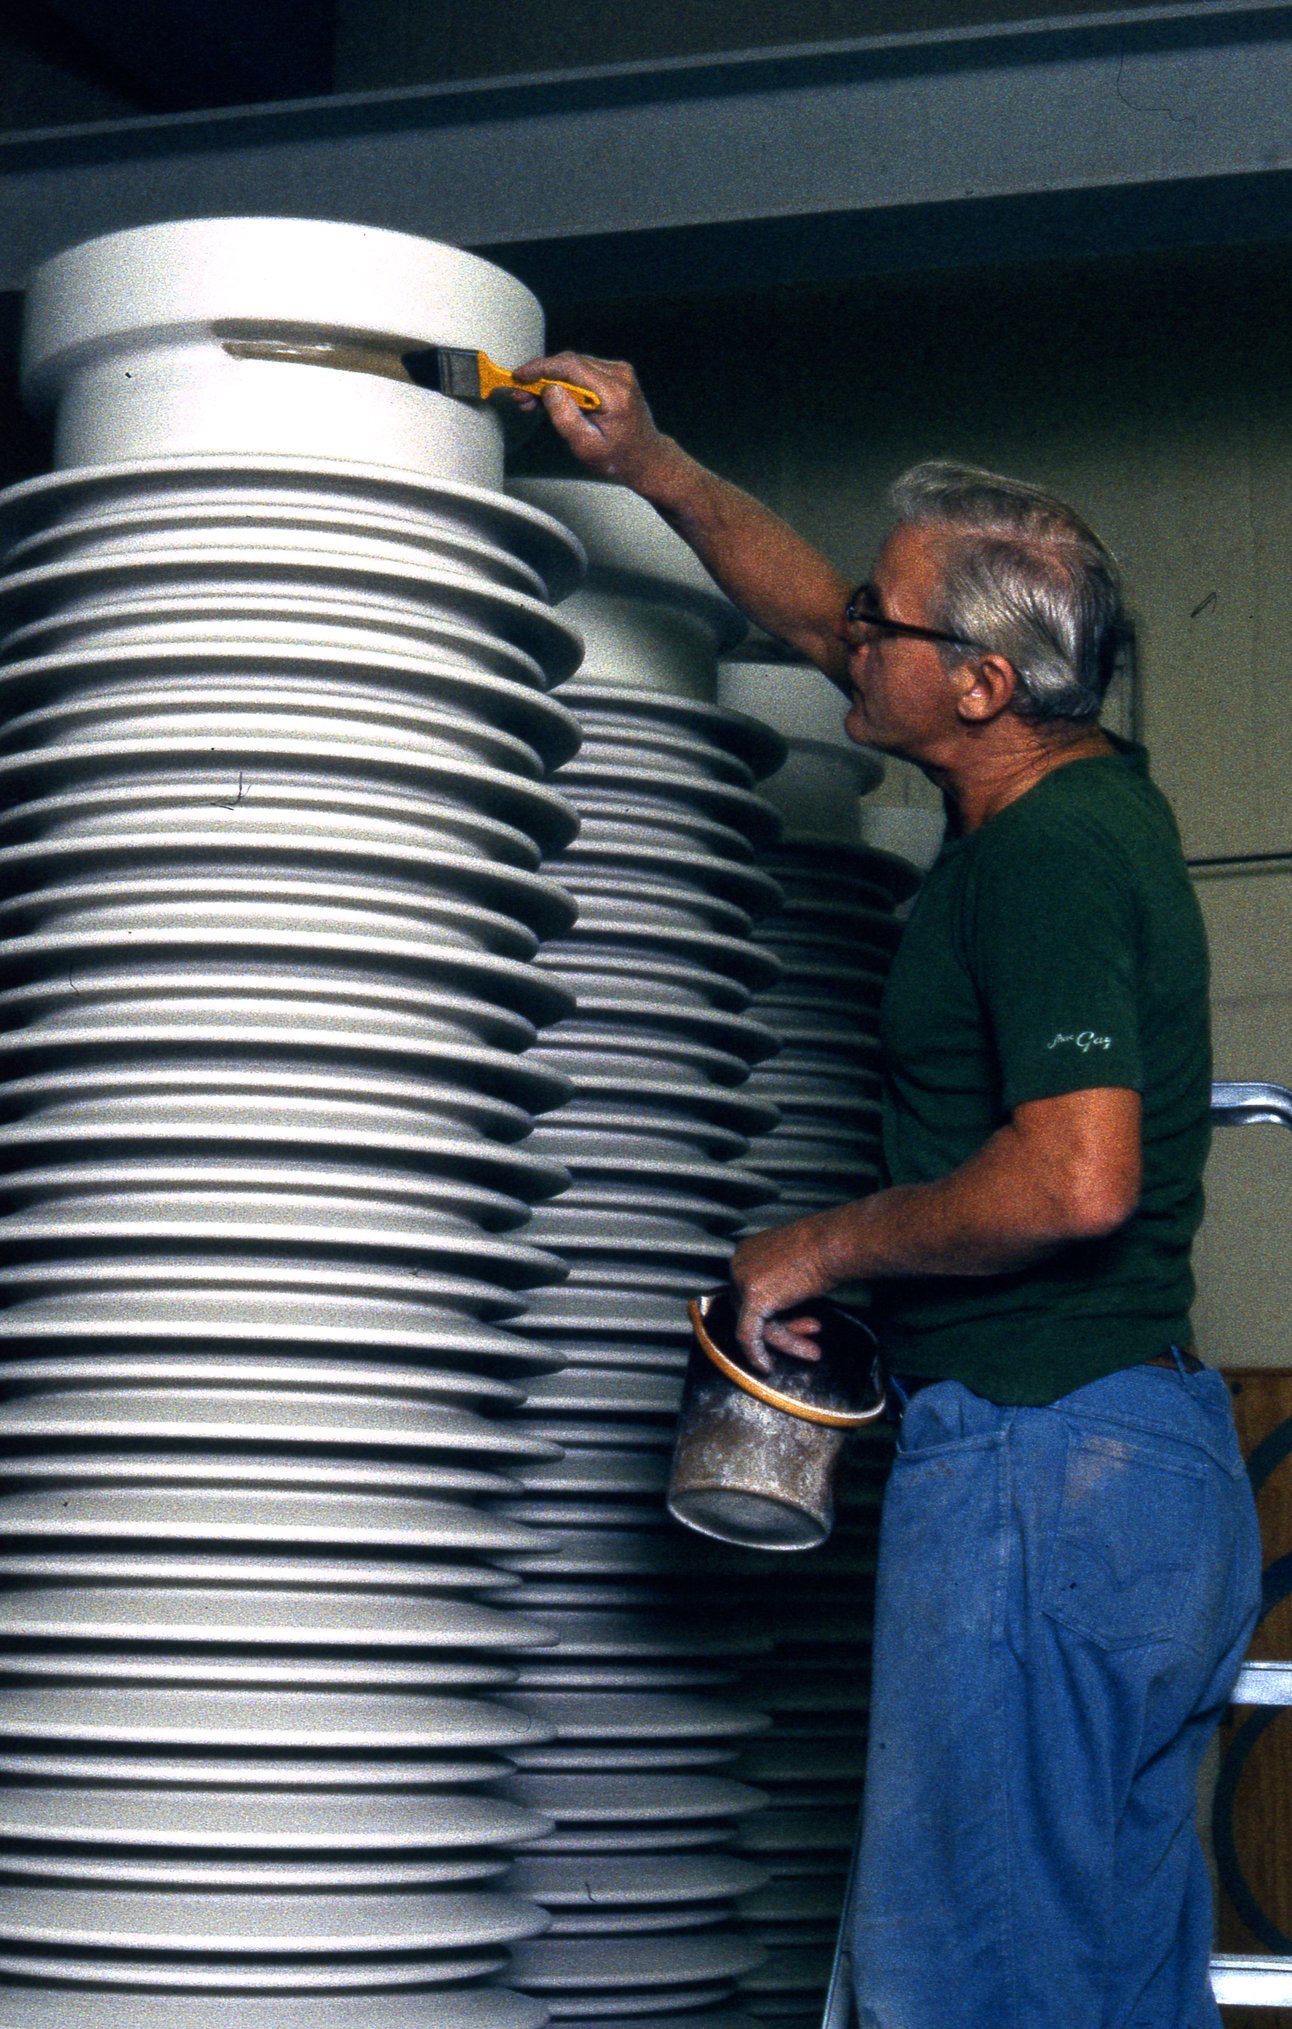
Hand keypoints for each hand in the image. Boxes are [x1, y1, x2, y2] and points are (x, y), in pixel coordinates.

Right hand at [508, 352, 675, 491]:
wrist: (646, 456)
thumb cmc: (617, 457)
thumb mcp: (586, 447)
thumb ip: (565, 418)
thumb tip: (549, 389)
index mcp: (614, 393)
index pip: (571, 366)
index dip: (540, 368)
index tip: (518, 376)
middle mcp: (619, 375)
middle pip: (570, 362)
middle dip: (541, 376)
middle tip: (520, 395)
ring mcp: (620, 371)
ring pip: (574, 364)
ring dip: (550, 378)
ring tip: (532, 400)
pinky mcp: (616, 373)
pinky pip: (583, 369)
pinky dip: (564, 380)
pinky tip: (552, 396)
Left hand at [729, 1216, 832, 1374]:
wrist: (834, 1243)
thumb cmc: (824, 1248)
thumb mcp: (794, 1265)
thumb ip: (780, 1282)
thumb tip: (780, 1306)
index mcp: (746, 1252)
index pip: (751, 1292)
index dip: (776, 1313)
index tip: (799, 1325)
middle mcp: (738, 1263)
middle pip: (752, 1309)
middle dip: (783, 1329)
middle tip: (811, 1338)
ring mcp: (743, 1280)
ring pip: (755, 1323)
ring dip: (785, 1340)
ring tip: (813, 1351)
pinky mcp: (753, 1298)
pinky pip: (748, 1334)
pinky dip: (756, 1353)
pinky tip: (766, 1366)